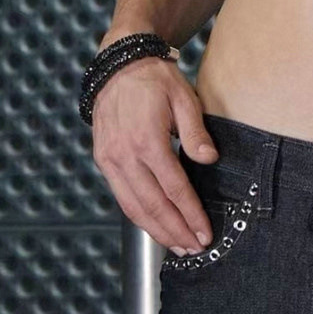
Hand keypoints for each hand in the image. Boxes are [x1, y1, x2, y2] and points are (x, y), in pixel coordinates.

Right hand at [90, 51, 219, 256]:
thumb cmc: (155, 79)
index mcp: (146, 139)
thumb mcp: (183, 96)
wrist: (119, 65)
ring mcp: (110, 160)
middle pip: (152, 205)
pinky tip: (155, 225)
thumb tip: (209, 160)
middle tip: (195, 247)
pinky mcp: (103, 161)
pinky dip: (139, 216)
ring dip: (157, 231)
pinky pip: (122, 197)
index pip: (173, 187)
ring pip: (133, 208)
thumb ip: (195, 131)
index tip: (205, 231)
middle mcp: (124, 155)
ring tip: (178, 245)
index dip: (190, 213)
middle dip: (175, 231)